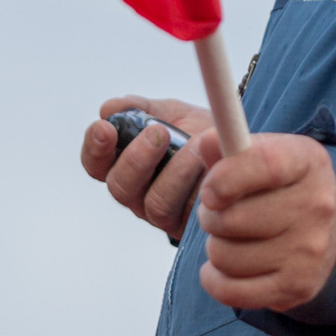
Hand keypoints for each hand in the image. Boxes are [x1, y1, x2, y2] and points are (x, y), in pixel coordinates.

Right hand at [81, 95, 211, 241]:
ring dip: (175, 172)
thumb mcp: (170, 113)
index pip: (96, 164)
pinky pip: (190, 214)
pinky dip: (200, 188)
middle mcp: (138, 194)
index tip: (104, 128)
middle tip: (159, 133)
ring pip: (155, 203)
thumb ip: (140, 109)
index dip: (95, 148)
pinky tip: (211, 168)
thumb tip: (109, 109)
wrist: (240, 151)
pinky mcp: (190, 226)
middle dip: (137, 158)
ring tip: (195, 146)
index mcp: (125, 165)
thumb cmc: (198, 133)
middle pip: (120, 186)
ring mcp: (163, 214)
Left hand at [196, 132, 335, 311]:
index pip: (265, 165)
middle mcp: (316, 206)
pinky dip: (215, 280)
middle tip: (219, 214)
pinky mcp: (298, 287)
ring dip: (215, 248)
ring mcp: (309, 251)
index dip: (226, 178)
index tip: (209, 192)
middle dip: (210, 217)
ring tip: (230, 239)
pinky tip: (224, 268)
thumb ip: (230, 146)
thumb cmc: (280, 187)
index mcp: (307, 162)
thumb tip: (208, 143)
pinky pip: (230, 291)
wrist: (325, 230)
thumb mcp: (263, 154)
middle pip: (232, 219)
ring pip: (225, 256)